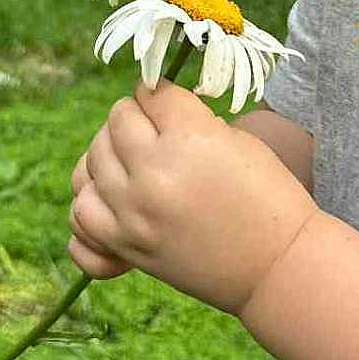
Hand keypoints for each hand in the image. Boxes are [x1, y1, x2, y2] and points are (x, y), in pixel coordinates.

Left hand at [68, 80, 316, 315]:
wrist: (278, 267)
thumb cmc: (269, 197)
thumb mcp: (236, 140)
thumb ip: (188, 120)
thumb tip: (150, 111)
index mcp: (189, 137)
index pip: (150, 93)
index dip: (160, 95)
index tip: (169, 105)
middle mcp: (153, 172)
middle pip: (116, 121)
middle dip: (135, 118)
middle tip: (155, 132)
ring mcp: (133, 213)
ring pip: (91, 162)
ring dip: (109, 156)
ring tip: (132, 163)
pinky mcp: (127, 246)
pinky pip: (80, 214)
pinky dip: (92, 203)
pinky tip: (113, 200)